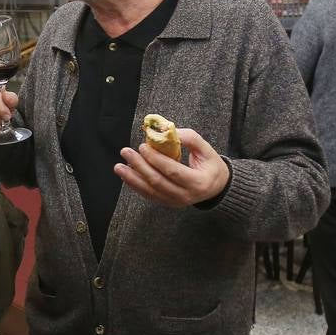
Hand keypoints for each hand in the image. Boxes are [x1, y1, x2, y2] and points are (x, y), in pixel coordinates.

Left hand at [114, 127, 229, 208]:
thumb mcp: (207, 149)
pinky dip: (136, 185)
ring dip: (132, 178)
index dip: (156, 159)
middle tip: (126, 152)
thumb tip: (168, 130)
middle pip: (157, 182)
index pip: (172, 171)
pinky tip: (126, 176)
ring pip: (150, 191)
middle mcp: (185, 196)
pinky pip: (149, 195)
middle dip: (139, 166)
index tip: (143, 146)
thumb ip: (190, 138)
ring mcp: (175, 202)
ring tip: (119, 166)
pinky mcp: (168, 203)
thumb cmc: (211, 166)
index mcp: (198, 182)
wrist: (216, 188)